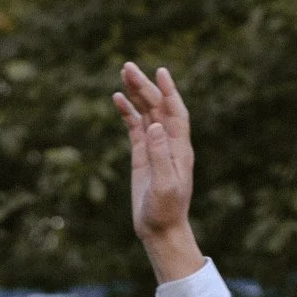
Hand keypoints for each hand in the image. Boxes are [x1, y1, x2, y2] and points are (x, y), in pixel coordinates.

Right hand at [114, 62, 202, 281]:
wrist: (160, 230)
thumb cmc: (165, 211)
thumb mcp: (164, 185)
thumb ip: (159, 155)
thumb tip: (154, 125)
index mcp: (178, 148)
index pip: (175, 112)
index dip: (169, 91)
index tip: (161, 71)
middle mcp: (168, 143)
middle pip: (158, 107)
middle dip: (145, 86)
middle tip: (128, 66)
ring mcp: (154, 147)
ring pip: (146, 113)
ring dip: (136, 93)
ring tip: (123, 73)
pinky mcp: (142, 155)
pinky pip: (134, 127)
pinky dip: (128, 112)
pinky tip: (118, 99)